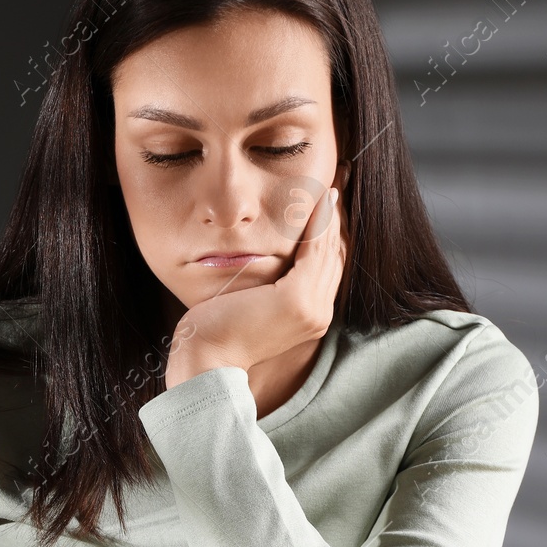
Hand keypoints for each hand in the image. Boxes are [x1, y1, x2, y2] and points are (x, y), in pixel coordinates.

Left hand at [165, 161, 349, 386]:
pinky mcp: (298, 299)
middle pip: (336, 256)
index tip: (330, 205)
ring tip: (335, 184)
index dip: (331, 235)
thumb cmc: (216, 334)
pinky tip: (320, 199)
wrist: (206, 362)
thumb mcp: (247, 304)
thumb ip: (264, 287)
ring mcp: (312, 309)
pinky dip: (320, 223)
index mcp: (309, 317)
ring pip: (329, 250)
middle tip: (340, 185)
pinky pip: (315, 250)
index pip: (327, 268)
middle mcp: (319, 314)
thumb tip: (260, 263)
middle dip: (338, 220)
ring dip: (332, 215)